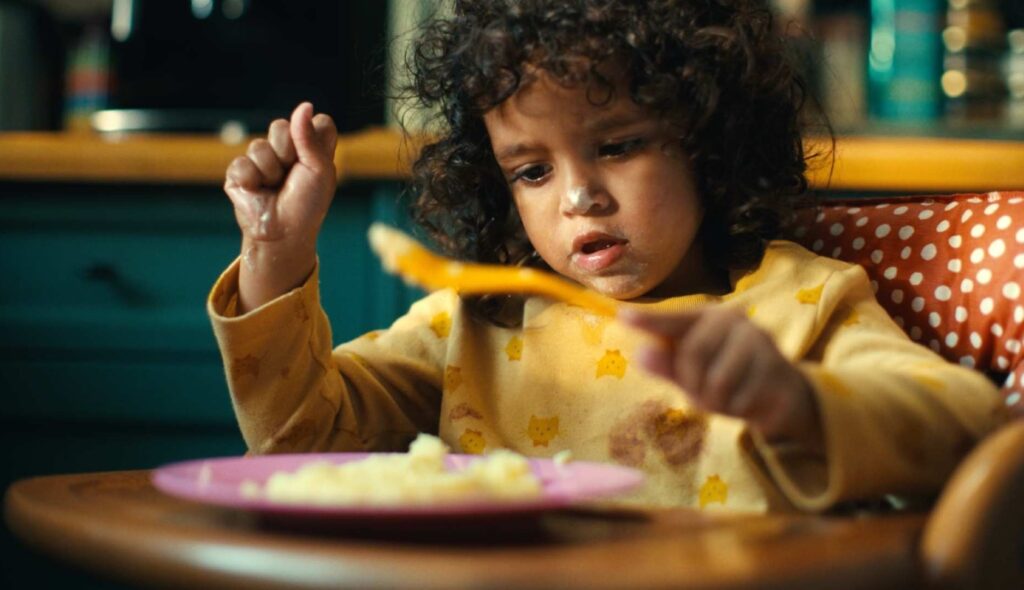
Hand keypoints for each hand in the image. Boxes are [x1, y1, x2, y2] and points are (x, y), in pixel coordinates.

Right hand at [223, 102, 337, 311]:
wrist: (284, 232)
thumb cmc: (307, 204)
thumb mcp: (319, 170)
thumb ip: (310, 137)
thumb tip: (304, 106)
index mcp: (310, 146)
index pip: (316, 121)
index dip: (315, 137)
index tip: (316, 159)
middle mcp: (285, 148)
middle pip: (282, 126)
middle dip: (288, 152)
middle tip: (292, 175)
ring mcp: (260, 159)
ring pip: (260, 145)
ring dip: (271, 171)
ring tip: (275, 187)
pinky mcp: (239, 172)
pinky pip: (243, 163)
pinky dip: (253, 180)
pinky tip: (258, 191)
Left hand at [621, 306, 822, 450]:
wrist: (782, 393)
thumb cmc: (728, 378)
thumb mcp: (692, 375)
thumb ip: (668, 365)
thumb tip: (642, 353)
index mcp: (707, 317)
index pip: (674, 320)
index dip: (650, 320)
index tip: (623, 316)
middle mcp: (734, 320)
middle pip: (692, 353)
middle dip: (692, 383)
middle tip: (701, 394)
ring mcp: (758, 341)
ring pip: (717, 380)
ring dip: (715, 401)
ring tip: (726, 398)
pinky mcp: (775, 366)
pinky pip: (740, 398)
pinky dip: (737, 409)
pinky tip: (747, 401)